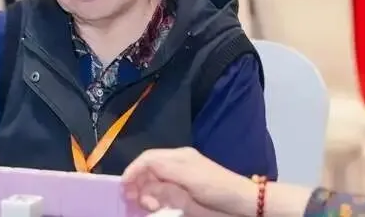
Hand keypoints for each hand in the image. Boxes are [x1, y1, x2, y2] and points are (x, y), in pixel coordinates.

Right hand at [122, 148, 255, 216]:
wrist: (241, 204)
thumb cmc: (216, 187)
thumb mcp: (188, 175)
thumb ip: (163, 168)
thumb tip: (140, 169)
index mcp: (177, 157)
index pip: (147, 158)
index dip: (133, 170)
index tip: (124, 188)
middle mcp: (175, 167)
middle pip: (147, 172)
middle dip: (138, 185)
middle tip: (136, 202)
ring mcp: (179, 182)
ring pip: (152, 185)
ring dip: (145, 195)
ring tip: (150, 207)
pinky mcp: (182, 196)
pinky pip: (161, 195)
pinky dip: (154, 201)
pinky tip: (156, 208)